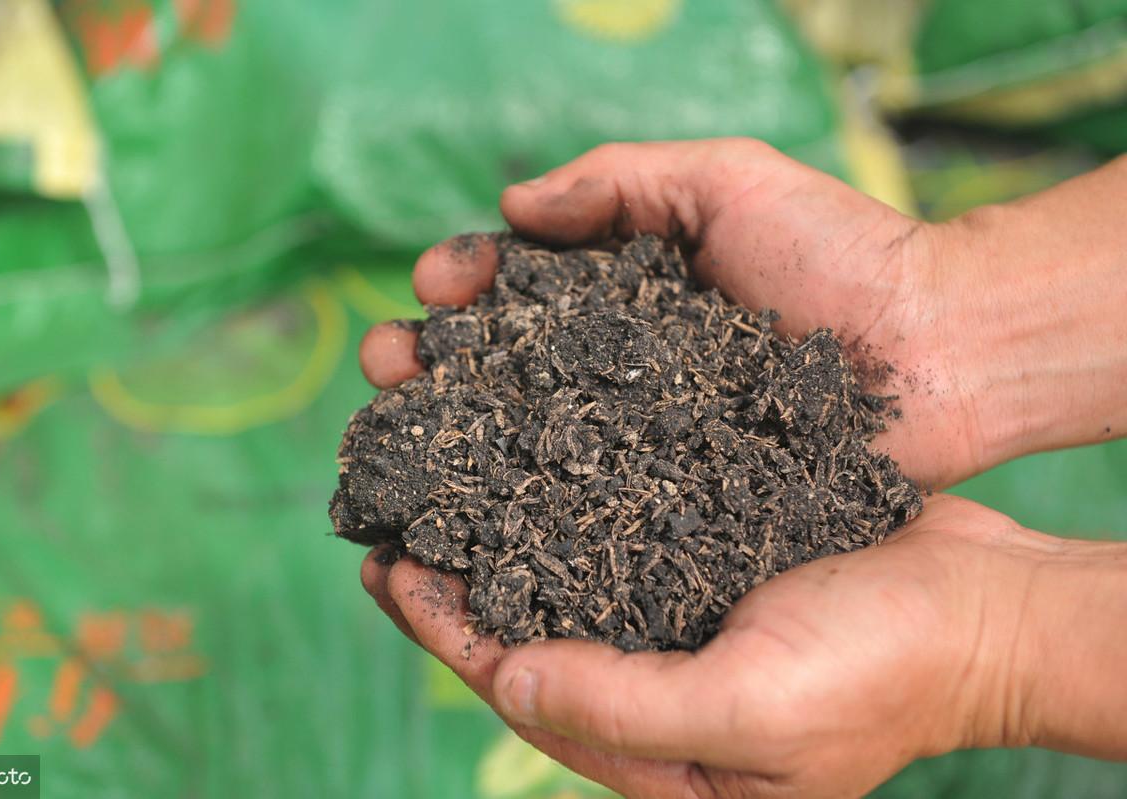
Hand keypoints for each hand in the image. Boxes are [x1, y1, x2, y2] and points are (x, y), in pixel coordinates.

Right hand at [362, 138, 984, 488]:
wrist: (940, 348)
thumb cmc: (840, 254)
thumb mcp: (724, 181)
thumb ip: (618, 182)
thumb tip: (512, 205)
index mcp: (621, 294)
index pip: (516, 288)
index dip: (465, 284)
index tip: (434, 287)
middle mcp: (619, 372)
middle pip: (500, 368)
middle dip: (432, 362)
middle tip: (387, 363)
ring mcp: (643, 443)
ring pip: (525, 442)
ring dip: (453, 437)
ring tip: (396, 435)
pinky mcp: (674, 507)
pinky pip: (587, 509)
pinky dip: (522, 513)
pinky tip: (470, 517)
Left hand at [363, 495, 1126, 797]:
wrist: (987, 610)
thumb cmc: (883, 675)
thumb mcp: (750, 713)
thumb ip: (621, 707)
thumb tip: (504, 677)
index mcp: (647, 736)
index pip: (518, 680)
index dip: (445, 625)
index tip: (386, 565)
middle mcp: (648, 667)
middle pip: (525, 612)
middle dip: (453, 558)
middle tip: (390, 492)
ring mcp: (677, 601)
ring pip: (562, 551)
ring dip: (500, 501)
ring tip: (445, 443)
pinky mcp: (709, 541)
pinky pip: (619, 510)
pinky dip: (572, 473)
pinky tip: (541, 426)